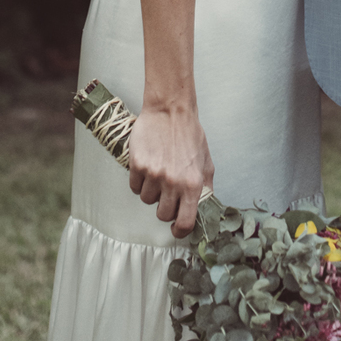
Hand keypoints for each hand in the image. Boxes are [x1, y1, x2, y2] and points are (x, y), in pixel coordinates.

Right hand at [127, 104, 214, 237]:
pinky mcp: (138, 165)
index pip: (185, 222)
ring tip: (158, 173)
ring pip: (146, 201)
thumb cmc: (190, 135)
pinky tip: (147, 167)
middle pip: (162, 215)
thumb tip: (203, 210)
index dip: (179, 230)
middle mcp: (173, 182)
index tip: (176, 228)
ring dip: (151, 192)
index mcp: (193, 184)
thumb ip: (205, 189)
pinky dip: (139, 181)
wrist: (170, 110)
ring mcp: (154, 174)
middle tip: (166, 193)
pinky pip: (134, 187)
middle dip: (164, 208)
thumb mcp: (206, 163)